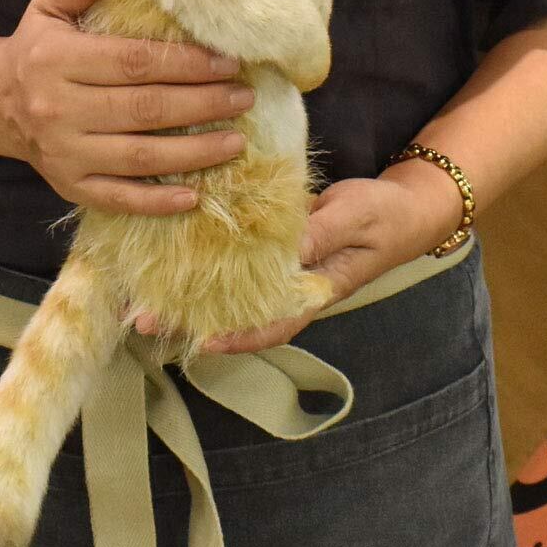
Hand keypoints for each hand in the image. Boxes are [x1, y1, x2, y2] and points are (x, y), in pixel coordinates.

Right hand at [0, 0, 254, 214]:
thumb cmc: (35, 50)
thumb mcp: (48, 7)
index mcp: (58, 61)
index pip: (133, 63)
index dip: (185, 64)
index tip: (228, 62)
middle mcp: (60, 110)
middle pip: (145, 111)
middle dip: (202, 105)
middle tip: (244, 98)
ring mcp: (65, 154)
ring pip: (140, 158)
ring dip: (194, 153)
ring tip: (236, 141)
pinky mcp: (70, 186)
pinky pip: (119, 199)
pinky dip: (157, 202)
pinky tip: (195, 195)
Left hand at [136, 161, 464, 352]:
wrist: (405, 205)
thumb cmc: (384, 215)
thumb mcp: (354, 218)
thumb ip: (320, 233)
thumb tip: (284, 250)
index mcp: (315, 290)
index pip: (273, 325)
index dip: (236, 337)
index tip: (200, 341)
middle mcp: (291, 286)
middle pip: (237, 314)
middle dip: (191, 319)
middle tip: (142, 318)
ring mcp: (280, 268)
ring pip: (229, 290)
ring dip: (188, 294)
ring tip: (141, 294)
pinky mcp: (273, 245)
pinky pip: (235, 259)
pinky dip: (205, 259)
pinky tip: (172, 252)